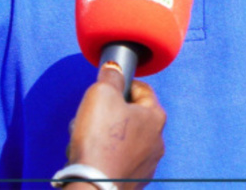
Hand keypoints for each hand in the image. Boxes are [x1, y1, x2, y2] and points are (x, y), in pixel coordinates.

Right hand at [67, 62, 165, 189]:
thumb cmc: (100, 139)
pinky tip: (93, 157)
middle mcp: (157, 141)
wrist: (93, 185)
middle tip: (94, 116)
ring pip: (126, 139)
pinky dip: (108, 156)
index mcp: (155, 117)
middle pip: (133, 115)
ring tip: (88, 138)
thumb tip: (114, 68)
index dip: (123, 85)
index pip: (142, 89)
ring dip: (109, 136)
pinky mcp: (135, 182)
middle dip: (112, 113)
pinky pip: (120, 160)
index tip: (107, 89)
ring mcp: (148, 164)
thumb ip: (111, 76)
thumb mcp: (102, 92)